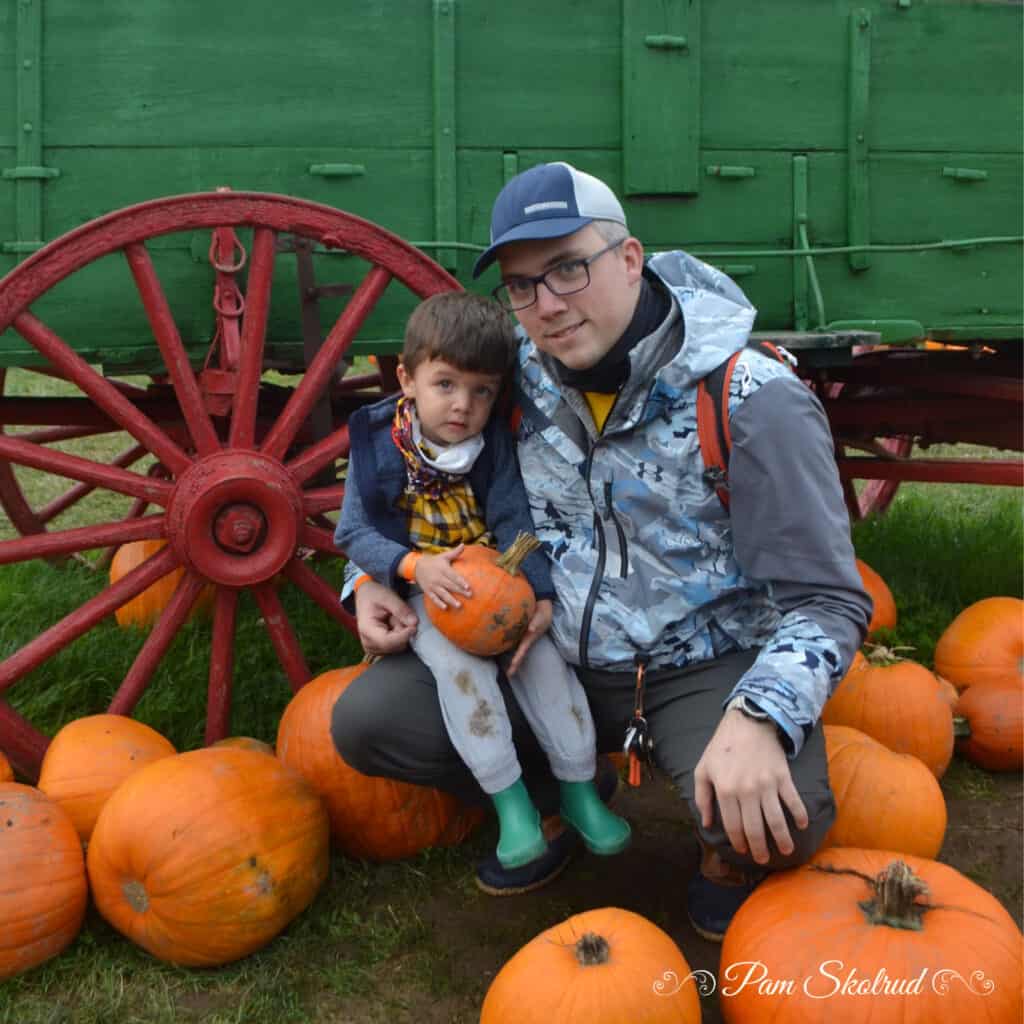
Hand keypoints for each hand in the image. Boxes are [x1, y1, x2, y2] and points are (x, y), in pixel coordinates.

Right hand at [354, 579, 416, 655]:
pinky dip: (400, 635)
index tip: (414, 626)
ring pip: (399, 646)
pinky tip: (393, 625)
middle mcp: (369, 643)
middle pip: (396, 645)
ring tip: (393, 619)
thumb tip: (414, 623)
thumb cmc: (374, 596)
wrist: (366, 597)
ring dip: (402, 632)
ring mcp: (375, 648)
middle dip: (403, 630)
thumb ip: (401, 609)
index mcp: (367, 630)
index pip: (388, 641)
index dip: (404, 636)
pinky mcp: (381, 649)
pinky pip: (398, 646)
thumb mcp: (387, 597)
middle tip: (397, 615)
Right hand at [415, 546, 471, 609]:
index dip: (461, 581)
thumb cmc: (434, 561)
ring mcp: (432, 585)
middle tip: (470, 596)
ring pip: (443, 594)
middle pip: (450, 585)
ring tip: (459, 605)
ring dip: (451, 600)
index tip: (468, 586)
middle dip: (460, 591)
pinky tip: (445, 608)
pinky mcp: (428, 591)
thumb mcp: (443, 556)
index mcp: (443, 569)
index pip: (453, 576)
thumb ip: (454, 553)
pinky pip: (434, 598)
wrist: (416, 566)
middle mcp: (438, 578)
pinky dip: (439, 603)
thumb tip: (463, 545)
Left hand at [506, 598, 551, 675]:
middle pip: (519, 655)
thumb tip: (531, 629)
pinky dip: (503, 644)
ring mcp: (521, 638)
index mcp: (529, 639)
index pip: (523, 650)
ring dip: (509, 659)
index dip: (518, 658)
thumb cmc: (541, 615)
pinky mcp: (518, 633)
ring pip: (514, 649)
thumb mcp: (541, 618)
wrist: (542, 610)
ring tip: (503, 669)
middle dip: (515, 665)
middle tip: (509, 675)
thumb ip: (536, 623)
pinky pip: (509, 640)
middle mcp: (524, 641)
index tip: (514, 664)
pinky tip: (493, 647)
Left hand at [693, 709, 807, 865]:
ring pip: (776, 820)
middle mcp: (747, 791)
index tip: (743, 851)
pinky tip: (802, 826)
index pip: (734, 826)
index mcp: (726, 790)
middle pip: (756, 829)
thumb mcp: (703, 769)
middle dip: (760, 849)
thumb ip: (702, 798)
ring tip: (786, 851)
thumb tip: (707, 824)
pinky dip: (800, 815)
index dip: (738, 842)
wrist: (748, 721)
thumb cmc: (722, 747)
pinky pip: (794, 801)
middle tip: (763, 859)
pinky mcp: (783, 777)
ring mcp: (767, 785)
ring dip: (783, 839)